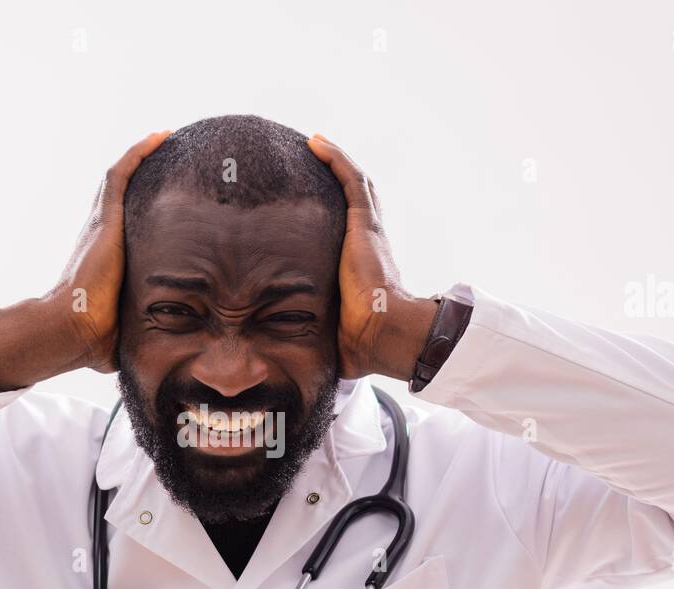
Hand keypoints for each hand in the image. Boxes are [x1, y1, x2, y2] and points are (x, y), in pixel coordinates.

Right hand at [0, 130, 170, 388]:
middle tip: (174, 158)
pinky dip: (137, 155)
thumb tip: (170, 355)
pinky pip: (121, 176)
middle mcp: (102, 235)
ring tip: (168, 138)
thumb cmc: (93, 340)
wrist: (72, 331)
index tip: (170, 197)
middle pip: (124, 195)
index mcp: (108, 259)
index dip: (146, 207)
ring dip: (142, 157)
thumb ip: (144, 329)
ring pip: (122, 179)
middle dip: (145, 173)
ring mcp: (102, 225)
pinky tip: (160, 137)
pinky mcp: (106, 220)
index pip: (129, 225)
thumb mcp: (127, 329)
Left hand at [306, 133, 438, 380]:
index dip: (332, 217)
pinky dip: (335, 158)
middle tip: (310, 163)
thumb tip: (290, 361)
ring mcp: (367, 231)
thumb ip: (314, 334)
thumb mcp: (330, 332)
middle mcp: (366, 243)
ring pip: (353, 184)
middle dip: (334, 180)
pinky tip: (315, 142)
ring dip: (334, 162)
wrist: (383, 336)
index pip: (346, 233)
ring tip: (311, 143)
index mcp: (360, 267)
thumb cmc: (360, 343)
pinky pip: (350, 179)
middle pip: (353, 202)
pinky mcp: (364, 223)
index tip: (310, 209)